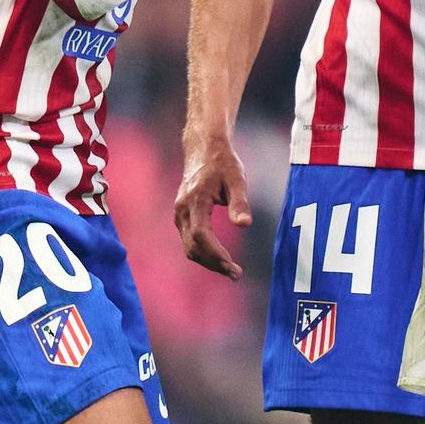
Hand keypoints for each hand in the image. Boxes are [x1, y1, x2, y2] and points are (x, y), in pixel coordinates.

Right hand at [174, 135, 250, 277]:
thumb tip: (244, 225)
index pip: (201, 235)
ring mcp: (179, 214)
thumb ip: (239, 202)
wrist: (203, 149)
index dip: (215, 253)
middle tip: (236, 274)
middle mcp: (182, 210)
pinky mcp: (182, 216)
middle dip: (213, 263)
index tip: (232, 265)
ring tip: (231, 270)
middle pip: (193, 246)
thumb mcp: (237, 179)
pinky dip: (203, 253)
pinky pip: (189, 241)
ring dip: (208, 262)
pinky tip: (220, 259)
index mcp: (195, 200)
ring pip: (189, 247)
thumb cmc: (223, 162)